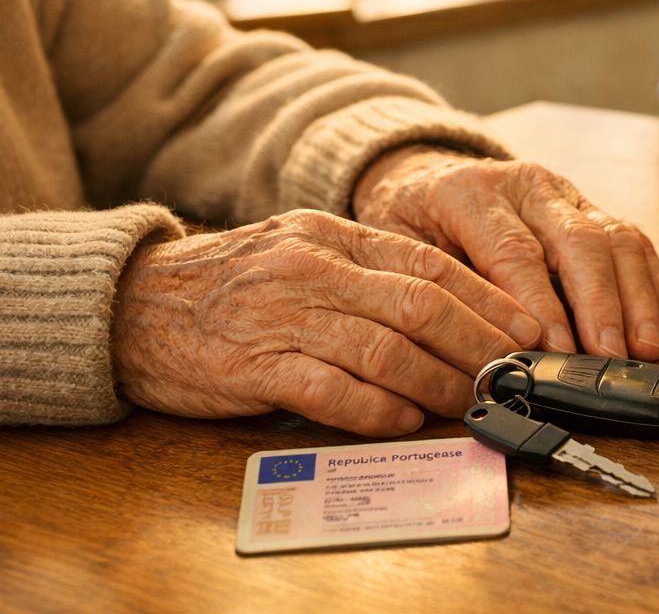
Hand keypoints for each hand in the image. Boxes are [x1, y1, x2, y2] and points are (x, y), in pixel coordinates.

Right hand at [111, 209, 542, 436]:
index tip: (527, 328)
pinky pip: (331, 390)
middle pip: (421, 305)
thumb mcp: (301, 252)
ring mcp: (283, 316)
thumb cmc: (228, 285)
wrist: (131, 303)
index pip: (430, 264)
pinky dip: (376, 410)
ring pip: (386, 349)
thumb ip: (366, 272)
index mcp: (331, 236)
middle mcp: (314, 270)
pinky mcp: (254, 365)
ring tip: (469, 402)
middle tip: (512, 374)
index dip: (488, 299)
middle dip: (479, 344)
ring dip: (438, 383)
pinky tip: (403, 421)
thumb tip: (449, 309)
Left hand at [353, 148, 658, 360]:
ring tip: (646, 348)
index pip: (515, 250)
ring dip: (637, 298)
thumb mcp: (399, 253)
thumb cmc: (408, 224)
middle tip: (611, 355)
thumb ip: (441, 293)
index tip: (556, 348)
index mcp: (470, 193)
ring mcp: (564, 193)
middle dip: (600, 303)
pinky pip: (634, 241)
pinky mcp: (589, 207)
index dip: (540, 302)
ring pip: (614, 237)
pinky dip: (657, 283)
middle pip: (577, 240)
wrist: (419, 175)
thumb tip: (486, 353)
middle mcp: (526, 185)